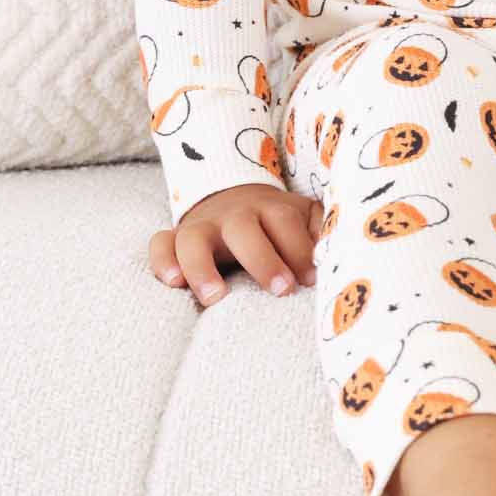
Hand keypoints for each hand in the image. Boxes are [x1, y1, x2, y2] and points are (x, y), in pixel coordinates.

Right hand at [149, 184, 325, 307]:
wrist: (235, 197)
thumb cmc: (277, 221)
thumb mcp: (304, 217)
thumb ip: (320, 230)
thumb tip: (335, 252)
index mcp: (270, 208)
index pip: (285, 222)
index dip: (300, 249)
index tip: (312, 280)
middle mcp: (233, 215)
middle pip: (243, 228)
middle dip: (263, 259)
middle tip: (281, 289)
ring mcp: (202, 226)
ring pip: (193, 238)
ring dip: (202, 266)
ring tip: (214, 298)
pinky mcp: (176, 238)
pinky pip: (160, 244)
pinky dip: (162, 261)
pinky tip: (173, 283)